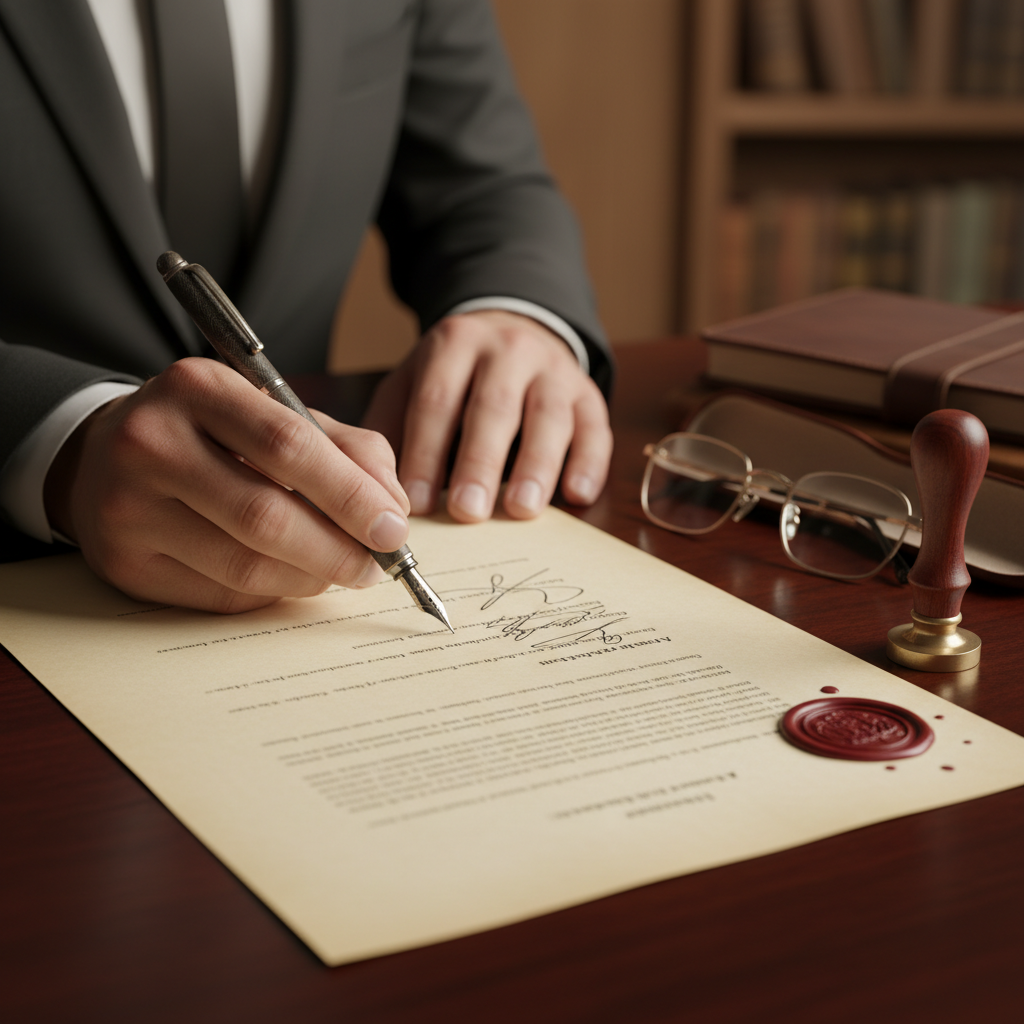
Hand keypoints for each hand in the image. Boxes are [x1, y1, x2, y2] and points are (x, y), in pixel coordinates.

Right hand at [44, 358, 410, 612]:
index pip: (289, 445)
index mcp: (198, 388)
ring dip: (310, 578)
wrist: (106, 455)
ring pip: (246, 566)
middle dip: (338, 549)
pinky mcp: (124, 562)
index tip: (393, 528)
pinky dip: (271, 592)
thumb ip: (346, 448)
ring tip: (341, 571)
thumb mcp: (275, 413)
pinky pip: (221, 595)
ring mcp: (128, 506)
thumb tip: (393, 507)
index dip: (351, 495)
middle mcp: (152, 442)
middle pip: (265, 515)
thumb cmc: (212, 434)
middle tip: (377, 565)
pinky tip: (289, 576)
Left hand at [363, 311, 611, 521]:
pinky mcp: (588, 393)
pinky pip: (595, 427)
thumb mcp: (413, 382)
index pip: (437, 401)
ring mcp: (554, 369)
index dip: (426, 452)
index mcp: (455, 344)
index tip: (416, 503)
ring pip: (549, 416)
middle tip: (467, 512)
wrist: (513, 330)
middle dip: (479, 462)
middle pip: (494, 408)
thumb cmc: (454, 375)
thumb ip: (392, 427)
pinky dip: (589, 462)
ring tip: (521, 510)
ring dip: (537, 465)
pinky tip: (577, 495)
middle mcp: (508, 350)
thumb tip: (374, 489)